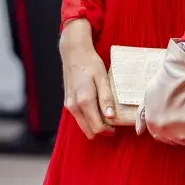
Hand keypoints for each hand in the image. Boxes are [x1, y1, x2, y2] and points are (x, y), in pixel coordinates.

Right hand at [60, 19, 115, 138]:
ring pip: (83, 125)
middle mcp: (74, 106)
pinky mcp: (67, 102)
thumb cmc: (90, 63)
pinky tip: (96, 110)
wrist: (74, 53)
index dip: (108, 130)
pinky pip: (79, 117)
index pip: (97, 127)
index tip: (116, 126)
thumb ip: (106, 98)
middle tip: (112, 125)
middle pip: (89, 130)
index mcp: (84, 101)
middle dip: (101, 130)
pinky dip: (87, 119)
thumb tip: (111, 116)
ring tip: (105, 116)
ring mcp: (69, 105)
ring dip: (94, 125)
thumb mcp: (102, 79)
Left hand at [136, 39, 184, 144]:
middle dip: (180, 133)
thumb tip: (139, 132)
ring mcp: (177, 129)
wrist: (181, 73)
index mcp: (151, 123)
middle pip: (174, 141)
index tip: (176, 124)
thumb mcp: (147, 98)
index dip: (169, 131)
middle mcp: (162, 129)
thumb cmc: (165, 82)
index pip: (160, 137)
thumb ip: (142, 116)